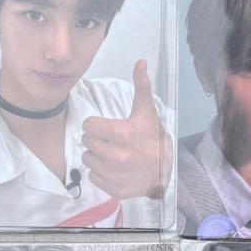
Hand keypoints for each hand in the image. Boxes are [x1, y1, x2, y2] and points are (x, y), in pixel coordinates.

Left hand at [81, 60, 172, 200]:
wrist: (163, 171)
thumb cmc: (152, 139)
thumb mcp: (147, 112)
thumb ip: (141, 87)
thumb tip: (140, 62)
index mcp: (121, 133)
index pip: (89, 126)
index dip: (96, 125)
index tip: (105, 128)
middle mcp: (115, 155)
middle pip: (87, 142)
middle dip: (96, 140)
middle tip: (109, 141)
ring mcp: (113, 174)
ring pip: (87, 160)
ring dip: (95, 156)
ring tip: (110, 154)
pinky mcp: (111, 188)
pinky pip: (92, 176)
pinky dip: (99, 173)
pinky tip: (112, 168)